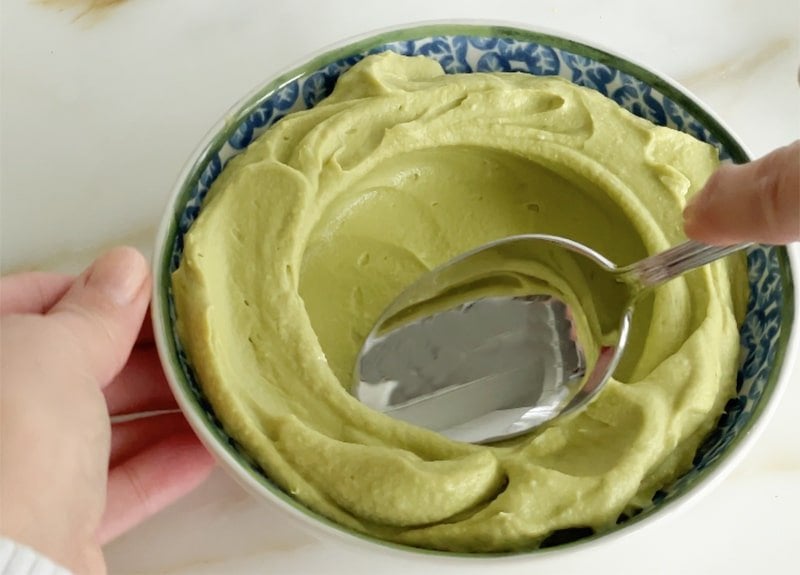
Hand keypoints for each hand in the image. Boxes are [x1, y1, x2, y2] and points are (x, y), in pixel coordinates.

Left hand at [0, 247, 214, 573]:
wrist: (11, 569)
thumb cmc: (9, 445)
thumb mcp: (52, 354)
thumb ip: (94, 311)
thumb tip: (126, 270)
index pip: (34, 303)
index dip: (97, 295)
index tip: (152, 298)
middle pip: (74, 368)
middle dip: (141, 356)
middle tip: (196, 345)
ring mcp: (19, 472)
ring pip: (99, 428)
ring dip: (161, 412)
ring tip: (212, 395)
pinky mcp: (55, 522)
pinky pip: (113, 485)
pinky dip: (161, 466)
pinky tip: (205, 451)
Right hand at [684, 140, 799, 244]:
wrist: (777, 194)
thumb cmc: (762, 225)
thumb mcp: (743, 237)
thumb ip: (729, 231)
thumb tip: (733, 227)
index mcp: (701, 228)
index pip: (690, 228)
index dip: (704, 229)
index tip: (716, 231)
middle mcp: (698, 206)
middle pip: (692, 208)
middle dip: (706, 211)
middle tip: (726, 216)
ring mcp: (709, 186)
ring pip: (706, 192)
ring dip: (718, 195)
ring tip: (739, 198)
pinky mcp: (721, 170)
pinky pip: (720, 179)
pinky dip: (730, 182)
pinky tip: (745, 184)